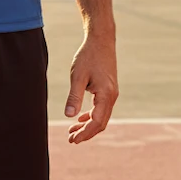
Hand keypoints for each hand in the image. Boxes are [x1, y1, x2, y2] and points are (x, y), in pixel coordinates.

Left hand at [64, 29, 117, 143]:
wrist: (101, 39)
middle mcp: (112, 96)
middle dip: (86, 133)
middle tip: (70, 139)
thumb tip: (68, 116)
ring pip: (102, 116)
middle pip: (101, 123)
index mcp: (106, 94)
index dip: (84, 133)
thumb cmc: (88, 56)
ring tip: (72, 131)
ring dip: (88, 125)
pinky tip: (80, 118)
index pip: (96, 122)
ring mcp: (112, 93)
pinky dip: (92, 116)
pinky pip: (102, 108)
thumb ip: (74, 96)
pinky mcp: (109, 89)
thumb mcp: (78, 76)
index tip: (72, 140)